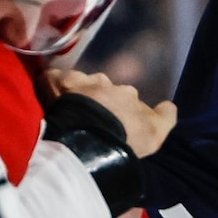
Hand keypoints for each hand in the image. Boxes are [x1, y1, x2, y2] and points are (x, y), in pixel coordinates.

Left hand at [46, 69, 176, 157]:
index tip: (114, 122)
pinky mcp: (60, 83)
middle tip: (89, 118)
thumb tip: (169, 105)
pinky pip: (52, 77)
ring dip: (75, 92)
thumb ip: (165, 116)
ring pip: (79, 81)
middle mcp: (108, 83)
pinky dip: (51, 83)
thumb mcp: (156, 133)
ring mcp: (83, 82)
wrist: (95, 140)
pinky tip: (47, 93)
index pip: (127, 97)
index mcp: (129, 94)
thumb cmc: (127, 139)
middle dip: (97, 99)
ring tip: (66, 109)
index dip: (120, 109)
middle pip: (103, 88)